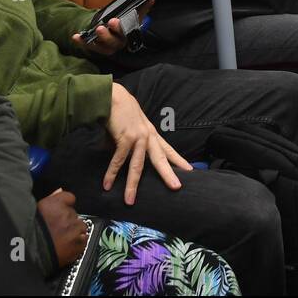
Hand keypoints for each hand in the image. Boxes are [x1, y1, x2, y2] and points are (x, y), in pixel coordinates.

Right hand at [37, 189, 88, 268]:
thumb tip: (60, 190)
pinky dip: (77, 243)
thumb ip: (51, 198)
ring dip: (74, 231)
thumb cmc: (29, 232)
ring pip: (80, 227)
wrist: (29, 253)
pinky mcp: (78, 244)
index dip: (65, 205)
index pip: (69, 198)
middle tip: (57, 230)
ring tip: (61, 239)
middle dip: (68, 220)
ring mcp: (74, 229)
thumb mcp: (36, 210)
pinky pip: (83, 240)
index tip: (60, 212)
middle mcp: (67, 214)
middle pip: (74, 214)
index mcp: (55, 204)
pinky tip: (66, 246)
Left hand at [71, 16, 128, 54]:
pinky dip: (82, 42)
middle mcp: (119, 43)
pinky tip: (75, 36)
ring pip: (102, 47)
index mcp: (128, 35)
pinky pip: (90, 47)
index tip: (113, 21)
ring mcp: (108, 48)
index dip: (119, 28)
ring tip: (88, 32)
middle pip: (113, 42)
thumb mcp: (132, 16)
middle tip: (99, 28)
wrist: (118, 32)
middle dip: (106, 35)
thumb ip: (141, 9)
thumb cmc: (125, 23)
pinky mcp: (98, 49)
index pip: (125, 33)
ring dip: (94, 40)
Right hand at [104, 82, 191, 203]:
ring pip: (137, 166)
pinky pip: (118, 160)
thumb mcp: (130, 131)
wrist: (113, 97)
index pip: (168, 150)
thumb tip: (119, 161)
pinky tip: (107, 185)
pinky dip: (111, 173)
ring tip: (130, 200)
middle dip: (168, 174)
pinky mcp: (125, 138)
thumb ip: (128, 146)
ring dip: (132, 185)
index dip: (179, 160)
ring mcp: (138, 137)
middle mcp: (148, 136)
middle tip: (176, 187)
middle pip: (160, 159)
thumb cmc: (121, 114)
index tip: (189, 170)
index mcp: (152, 135)